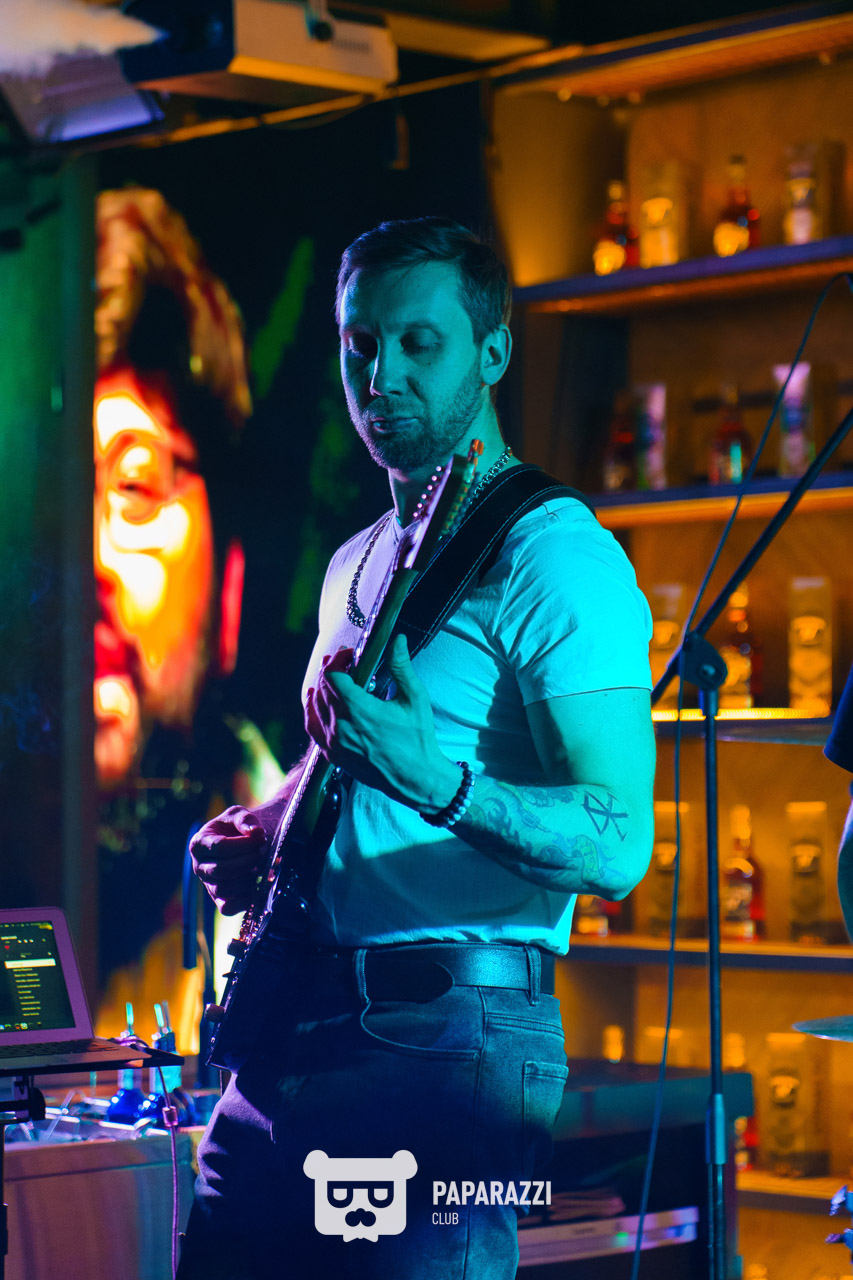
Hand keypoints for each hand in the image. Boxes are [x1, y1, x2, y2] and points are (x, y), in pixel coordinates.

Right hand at [189, 805, 266, 914]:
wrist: (250, 840)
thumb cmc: (241, 827)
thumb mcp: (240, 814)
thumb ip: (245, 819)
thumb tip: (255, 833)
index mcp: (199, 844)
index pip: (218, 848)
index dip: (242, 845)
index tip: (260, 838)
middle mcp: (199, 867)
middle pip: (221, 870)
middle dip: (246, 861)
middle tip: (261, 853)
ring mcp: (209, 885)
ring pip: (224, 890)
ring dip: (247, 879)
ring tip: (260, 867)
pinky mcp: (221, 901)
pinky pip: (228, 908)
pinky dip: (244, 900)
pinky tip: (258, 885)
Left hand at [305, 635, 459, 812]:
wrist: (415, 777)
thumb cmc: (418, 738)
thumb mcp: (414, 698)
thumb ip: (402, 666)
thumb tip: (398, 640)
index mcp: (359, 708)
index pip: (333, 675)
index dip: (338, 660)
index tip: (350, 655)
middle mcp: (341, 724)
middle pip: (323, 688)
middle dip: (330, 670)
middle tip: (341, 662)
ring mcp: (335, 741)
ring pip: (316, 707)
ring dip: (320, 689)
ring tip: (327, 678)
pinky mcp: (334, 755)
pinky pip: (313, 729)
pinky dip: (311, 713)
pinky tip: (314, 704)